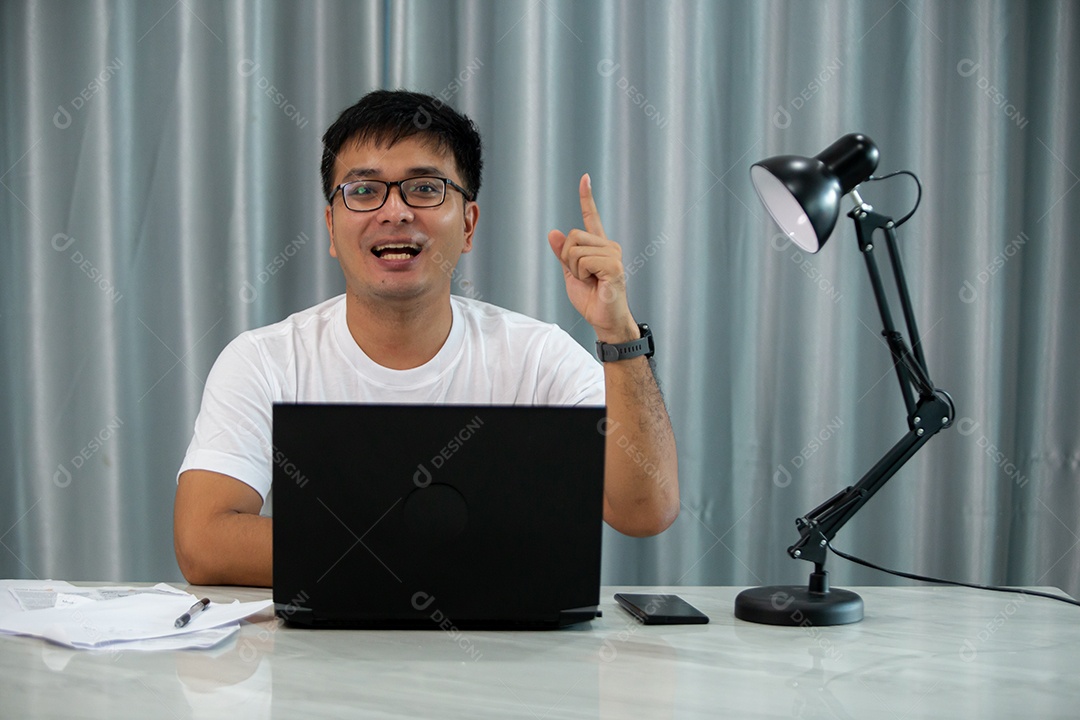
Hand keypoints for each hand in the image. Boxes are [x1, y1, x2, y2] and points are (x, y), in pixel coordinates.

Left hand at [548, 174, 637, 342]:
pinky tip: (595, 283)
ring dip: (574, 270)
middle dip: (567, 258)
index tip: (585, 178)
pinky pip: (583, 261)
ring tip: (590, 282)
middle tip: (582, 276)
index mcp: (600, 246)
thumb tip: (554, 232)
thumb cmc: (592, 300)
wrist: (604, 321)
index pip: (591, 218)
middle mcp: (609, 246)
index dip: (587, 198)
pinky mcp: (614, 265)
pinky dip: (581, 275)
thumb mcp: (571, 274)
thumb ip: (563, 254)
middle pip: (573, 236)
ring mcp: (613, 254)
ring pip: (575, 249)